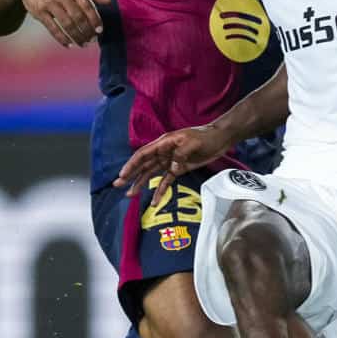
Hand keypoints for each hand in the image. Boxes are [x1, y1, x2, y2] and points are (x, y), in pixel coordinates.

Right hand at [13, 0, 109, 47]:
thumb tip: (108, 2)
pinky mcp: (38, 12)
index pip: (87, 5)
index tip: (100, 29)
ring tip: (84, 44)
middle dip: (87, 30)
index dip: (95, 19)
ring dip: (77, 36)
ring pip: (66, 24)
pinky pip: (52, 28)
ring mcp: (48, 3)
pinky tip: (69, 44)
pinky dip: (62, 38)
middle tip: (93, 39)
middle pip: (78, 16)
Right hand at [114, 124, 233, 200]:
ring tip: (130, 194)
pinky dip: (160, 191)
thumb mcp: (192, 142)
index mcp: (163, 143)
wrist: (219, 138)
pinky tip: (153, 201)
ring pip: (151, 174)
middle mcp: (163, 152)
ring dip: (140, 184)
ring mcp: (170, 161)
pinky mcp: (178, 169)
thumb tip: (172, 168)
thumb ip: (181, 154)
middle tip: (118, 185)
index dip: (132, 164)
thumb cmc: (205, 136)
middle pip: (143, 165)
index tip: (123, 174)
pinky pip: (166, 181)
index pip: (143, 154)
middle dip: (130, 175)